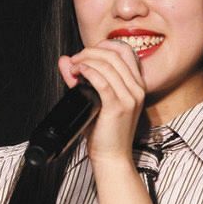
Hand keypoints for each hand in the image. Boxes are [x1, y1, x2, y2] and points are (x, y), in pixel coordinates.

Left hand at [58, 39, 144, 165]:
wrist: (112, 157)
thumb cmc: (105, 132)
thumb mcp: (96, 100)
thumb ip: (81, 78)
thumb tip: (65, 60)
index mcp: (137, 85)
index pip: (126, 51)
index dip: (104, 46)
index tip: (87, 53)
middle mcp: (137, 89)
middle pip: (115, 54)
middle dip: (90, 51)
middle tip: (75, 60)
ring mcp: (130, 97)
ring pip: (108, 64)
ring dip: (86, 60)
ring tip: (72, 68)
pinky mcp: (118, 107)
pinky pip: (102, 81)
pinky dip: (88, 72)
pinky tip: (78, 73)